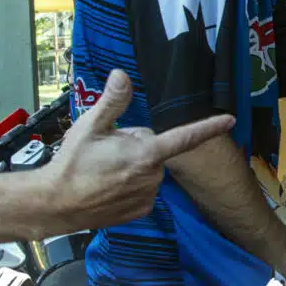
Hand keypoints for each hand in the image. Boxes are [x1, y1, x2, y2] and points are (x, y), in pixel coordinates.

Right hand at [44, 69, 233, 231]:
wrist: (55, 204)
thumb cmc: (72, 163)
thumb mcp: (90, 126)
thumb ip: (112, 101)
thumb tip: (123, 74)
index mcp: (146, 153)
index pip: (185, 136)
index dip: (209, 126)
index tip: (230, 119)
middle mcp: (153, 176)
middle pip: (155, 149)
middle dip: (137, 145)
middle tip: (107, 150)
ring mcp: (148, 196)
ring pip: (149, 169)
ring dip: (133, 166)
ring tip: (104, 169)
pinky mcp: (141, 210)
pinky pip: (143, 188)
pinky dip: (130, 185)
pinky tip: (108, 186)